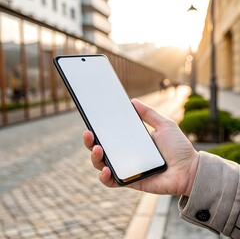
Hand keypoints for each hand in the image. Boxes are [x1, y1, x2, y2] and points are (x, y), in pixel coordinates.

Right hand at [83, 99, 198, 195]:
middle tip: (89, 133)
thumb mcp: (164, 125)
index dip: (98, 130)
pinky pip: (111, 182)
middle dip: (90, 142)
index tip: (91, 122)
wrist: (189, 169)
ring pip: (102, 165)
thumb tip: (132, 101)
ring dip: (94, 158)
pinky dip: (104, 177)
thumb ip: (149, 113)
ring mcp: (126, 168)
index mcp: (131, 142)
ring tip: (97, 149)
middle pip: (101, 150)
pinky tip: (106, 170)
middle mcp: (126, 155)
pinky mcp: (130, 181)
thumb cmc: (178, 147)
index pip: (110, 136)